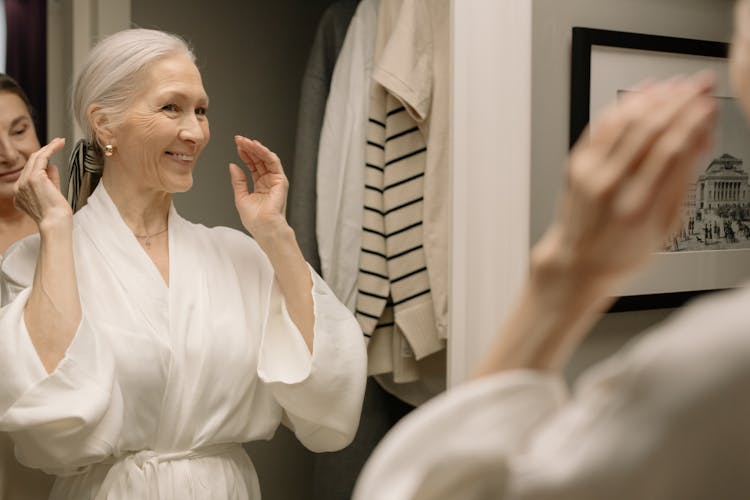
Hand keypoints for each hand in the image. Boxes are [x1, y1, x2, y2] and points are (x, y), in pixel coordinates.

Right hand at [13, 137, 71, 228]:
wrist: (56, 223)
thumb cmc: (57, 215)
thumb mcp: (52, 194)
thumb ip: (51, 180)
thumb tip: (52, 166)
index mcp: (21, 194)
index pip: (29, 172)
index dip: (41, 162)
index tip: (51, 154)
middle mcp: (19, 187)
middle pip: (30, 163)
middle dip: (45, 151)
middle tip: (57, 143)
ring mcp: (24, 182)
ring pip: (35, 159)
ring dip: (49, 148)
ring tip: (59, 141)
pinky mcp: (33, 178)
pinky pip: (41, 158)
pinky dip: (50, 149)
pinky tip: (58, 144)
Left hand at [229, 135, 289, 237]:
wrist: (264, 228)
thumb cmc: (255, 219)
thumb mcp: (241, 197)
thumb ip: (238, 180)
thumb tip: (233, 165)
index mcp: (260, 186)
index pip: (253, 166)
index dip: (245, 155)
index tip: (237, 146)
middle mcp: (268, 181)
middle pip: (259, 160)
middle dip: (249, 148)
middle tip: (239, 139)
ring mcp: (275, 180)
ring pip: (266, 158)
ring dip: (256, 148)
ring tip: (245, 141)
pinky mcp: (281, 180)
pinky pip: (273, 162)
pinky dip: (265, 152)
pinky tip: (256, 147)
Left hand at [534, 74, 717, 294]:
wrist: (578, 262)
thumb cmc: (622, 251)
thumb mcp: (666, 228)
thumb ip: (682, 183)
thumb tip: (698, 141)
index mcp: (640, 206)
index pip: (672, 149)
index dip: (694, 121)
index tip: (709, 105)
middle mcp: (612, 186)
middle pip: (651, 128)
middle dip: (681, 100)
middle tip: (700, 85)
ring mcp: (590, 173)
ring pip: (626, 120)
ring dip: (655, 96)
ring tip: (677, 84)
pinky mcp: (576, 164)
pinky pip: (602, 125)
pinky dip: (625, 104)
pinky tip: (643, 92)